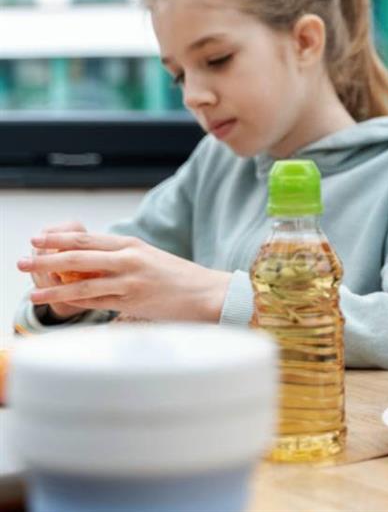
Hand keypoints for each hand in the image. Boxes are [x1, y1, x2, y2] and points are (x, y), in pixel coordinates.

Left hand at [17, 232, 231, 322]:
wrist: (209, 293)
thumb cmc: (181, 279)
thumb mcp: (151, 260)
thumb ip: (124, 260)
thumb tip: (94, 266)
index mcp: (132, 245)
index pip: (87, 239)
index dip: (59, 239)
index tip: (37, 239)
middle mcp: (129, 258)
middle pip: (79, 255)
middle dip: (47, 256)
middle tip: (23, 257)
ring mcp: (131, 279)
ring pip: (82, 280)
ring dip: (52, 284)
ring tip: (30, 289)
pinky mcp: (134, 299)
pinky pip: (95, 300)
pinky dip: (72, 301)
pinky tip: (56, 302)